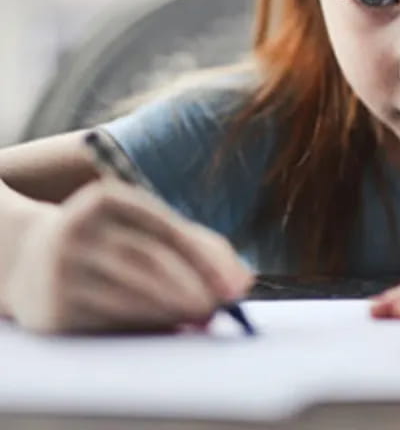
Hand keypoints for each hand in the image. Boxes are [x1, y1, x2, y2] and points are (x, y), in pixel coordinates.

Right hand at [2, 180, 253, 333]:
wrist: (29, 260)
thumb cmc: (111, 241)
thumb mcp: (147, 228)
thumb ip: (201, 246)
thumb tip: (243, 282)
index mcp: (106, 198)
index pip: (166, 228)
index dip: (206, 260)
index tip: (236, 287)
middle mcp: (77, 229)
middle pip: (149, 262)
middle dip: (193, 289)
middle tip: (220, 308)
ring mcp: (60, 269)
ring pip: (131, 295)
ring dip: (175, 311)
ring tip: (201, 318)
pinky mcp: (53, 309)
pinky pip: (111, 322)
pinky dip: (147, 327)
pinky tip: (169, 327)